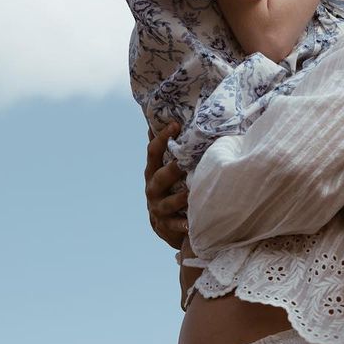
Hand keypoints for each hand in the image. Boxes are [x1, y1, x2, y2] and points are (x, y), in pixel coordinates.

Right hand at [145, 123, 187, 248]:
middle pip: (159, 177)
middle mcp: (152, 188)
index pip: (153, 152)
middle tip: (183, 161)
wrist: (165, 225)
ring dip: (179, 197)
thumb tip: (173, 117)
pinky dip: (181, 225)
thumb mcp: (167, 170)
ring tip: (190, 194)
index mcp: (153, 172)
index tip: (175, 124)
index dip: (162, 138)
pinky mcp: (165, 225)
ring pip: (167, 202)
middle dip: (171, 169)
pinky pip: (174, 225)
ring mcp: (158, 207)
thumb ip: (169, 149)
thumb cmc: (171, 190)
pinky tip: (191, 224)